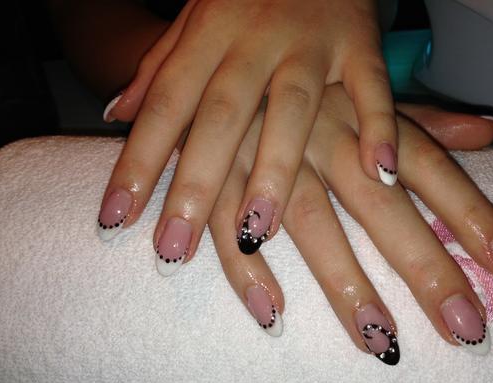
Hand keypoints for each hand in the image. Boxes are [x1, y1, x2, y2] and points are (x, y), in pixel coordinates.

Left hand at [99, 0, 397, 257]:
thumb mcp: (193, 17)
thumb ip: (158, 65)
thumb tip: (115, 115)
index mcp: (206, 33)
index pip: (163, 104)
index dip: (137, 163)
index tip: (114, 221)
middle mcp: (253, 38)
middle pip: (221, 116)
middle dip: (195, 185)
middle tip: (173, 250)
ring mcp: (310, 41)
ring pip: (290, 108)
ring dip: (275, 170)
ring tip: (256, 234)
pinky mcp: (359, 40)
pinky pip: (371, 86)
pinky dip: (378, 126)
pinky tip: (377, 174)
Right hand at [180, 85, 492, 363]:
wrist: (218, 53)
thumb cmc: (299, 80)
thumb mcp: (362, 87)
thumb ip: (421, 119)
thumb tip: (489, 130)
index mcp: (362, 114)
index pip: (429, 166)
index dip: (472, 215)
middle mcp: (322, 136)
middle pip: (380, 204)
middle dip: (424, 265)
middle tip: (463, 327)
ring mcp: (266, 154)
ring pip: (309, 219)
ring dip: (342, 280)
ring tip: (379, 340)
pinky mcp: (217, 169)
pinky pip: (228, 222)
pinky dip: (247, 267)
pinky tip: (272, 312)